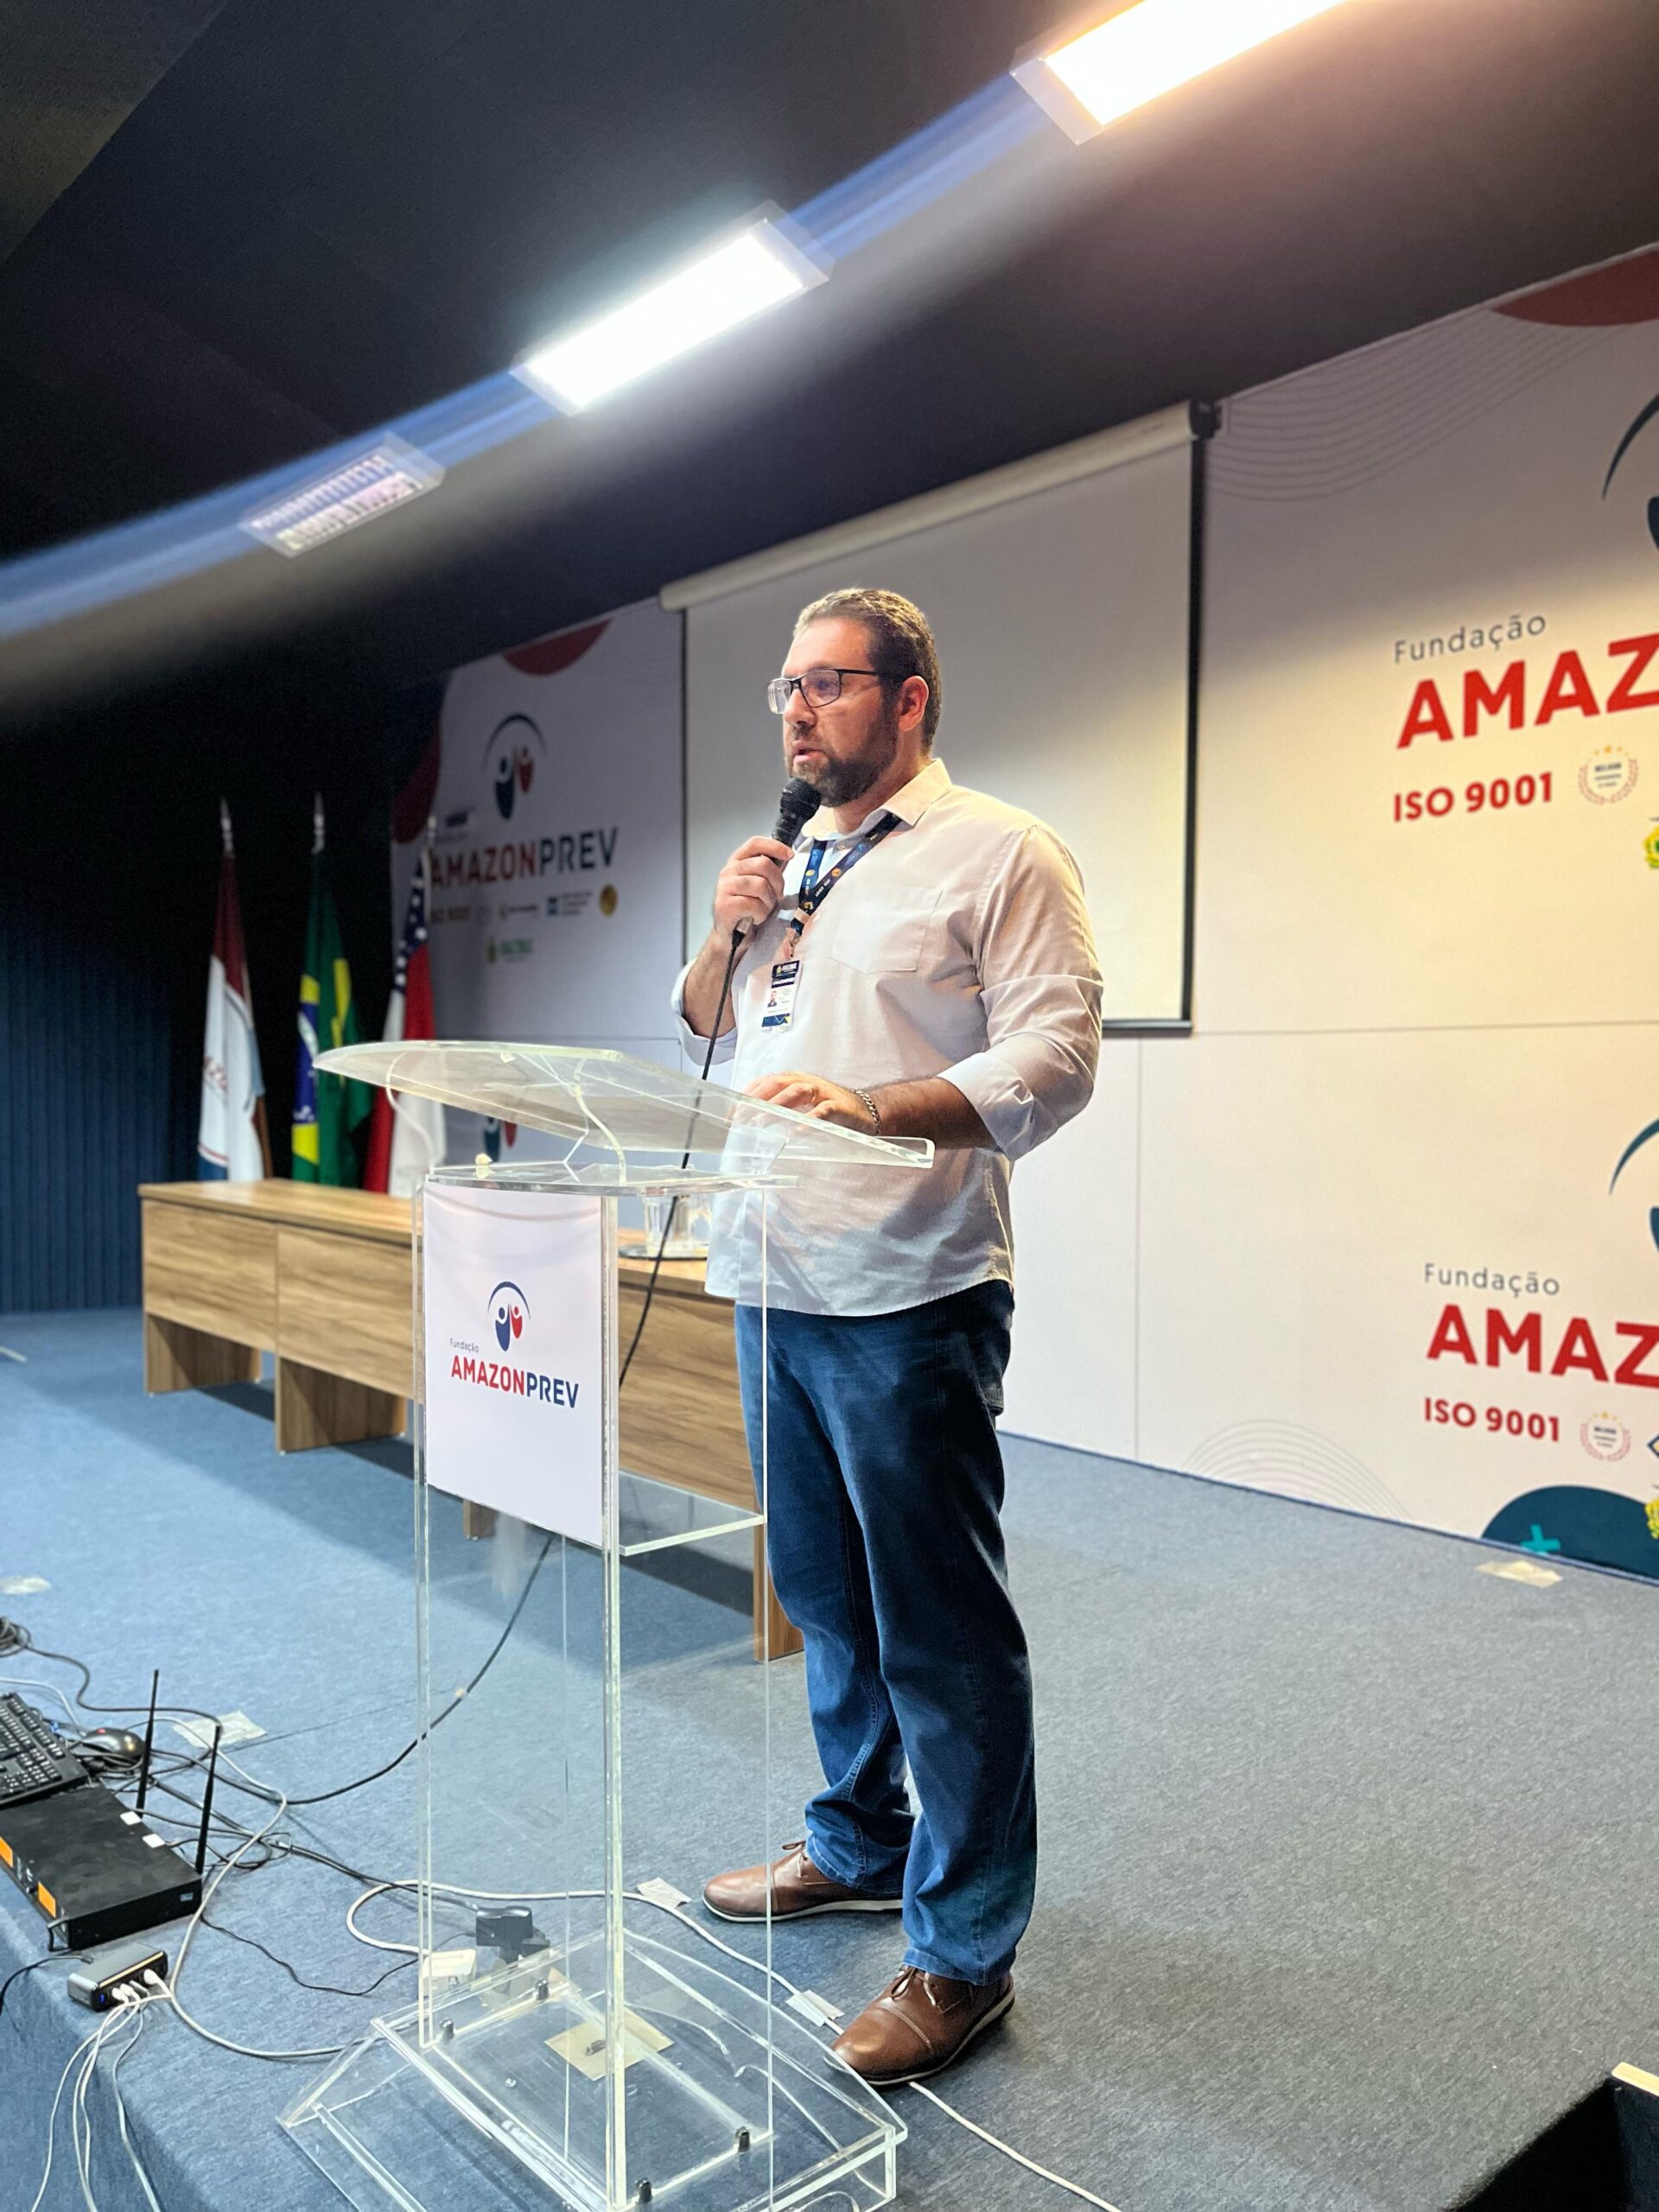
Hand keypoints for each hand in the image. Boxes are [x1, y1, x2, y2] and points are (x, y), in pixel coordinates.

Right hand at [714, 836, 792, 937]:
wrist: (730, 937)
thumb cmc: (747, 911)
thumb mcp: (759, 887)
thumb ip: (768, 872)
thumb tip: (787, 857)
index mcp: (736, 863)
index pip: (755, 844)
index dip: (775, 846)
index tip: (790, 855)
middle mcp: (728, 871)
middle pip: (763, 864)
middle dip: (777, 882)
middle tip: (777, 896)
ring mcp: (725, 887)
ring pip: (760, 885)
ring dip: (769, 901)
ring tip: (764, 909)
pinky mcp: (724, 905)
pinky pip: (753, 904)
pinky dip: (760, 914)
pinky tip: (756, 918)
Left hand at [745, 1071, 877, 1129]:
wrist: (865, 1110)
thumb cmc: (828, 1108)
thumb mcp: (801, 1106)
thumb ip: (780, 1109)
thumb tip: (752, 1120)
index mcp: (794, 1080)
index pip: (765, 1083)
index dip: (747, 1095)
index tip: (732, 1113)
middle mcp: (806, 1082)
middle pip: (777, 1084)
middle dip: (756, 1100)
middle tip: (740, 1118)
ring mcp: (823, 1092)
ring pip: (796, 1092)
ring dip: (776, 1106)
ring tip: (761, 1122)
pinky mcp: (838, 1106)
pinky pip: (822, 1111)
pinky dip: (809, 1120)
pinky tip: (797, 1131)